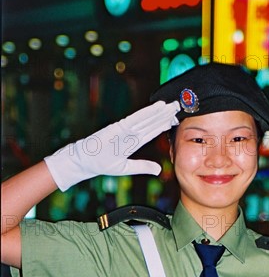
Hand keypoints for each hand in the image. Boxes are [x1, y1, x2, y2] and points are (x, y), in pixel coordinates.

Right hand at [44, 100, 179, 190]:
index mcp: (131, 142)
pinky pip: (135, 119)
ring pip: (146, 119)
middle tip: (177, 106)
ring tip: (171, 106)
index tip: (174, 119)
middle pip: (150, 122)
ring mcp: (124, 129)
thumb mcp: (126, 168)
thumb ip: (142, 167)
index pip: (151, 131)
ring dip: (159, 112)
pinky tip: (157, 108)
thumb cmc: (101, 163)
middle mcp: (130, 133)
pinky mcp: (118, 127)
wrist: (83, 161)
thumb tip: (159, 170)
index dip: (163, 125)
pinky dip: (146, 113)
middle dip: (164, 115)